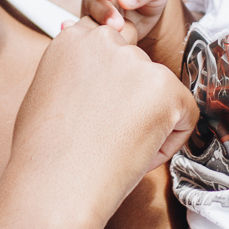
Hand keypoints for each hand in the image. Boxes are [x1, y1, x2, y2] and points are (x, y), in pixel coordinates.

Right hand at [11, 16, 197, 221]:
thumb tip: (96, 78)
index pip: (111, 45)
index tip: (100, 106)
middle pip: (138, 68)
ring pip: (161, 91)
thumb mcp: (46, 95)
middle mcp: (105, 41)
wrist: (54, 188)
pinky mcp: (165, 87)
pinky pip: (185, 114)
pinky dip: (169, 141)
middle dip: (132, 99)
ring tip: (115, 147)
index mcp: (73, 40)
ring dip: (149, 119)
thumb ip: (75, 74)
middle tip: (107, 134)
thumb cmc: (43, 156)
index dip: (111, 82)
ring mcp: (136, 62)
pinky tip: (137, 153)